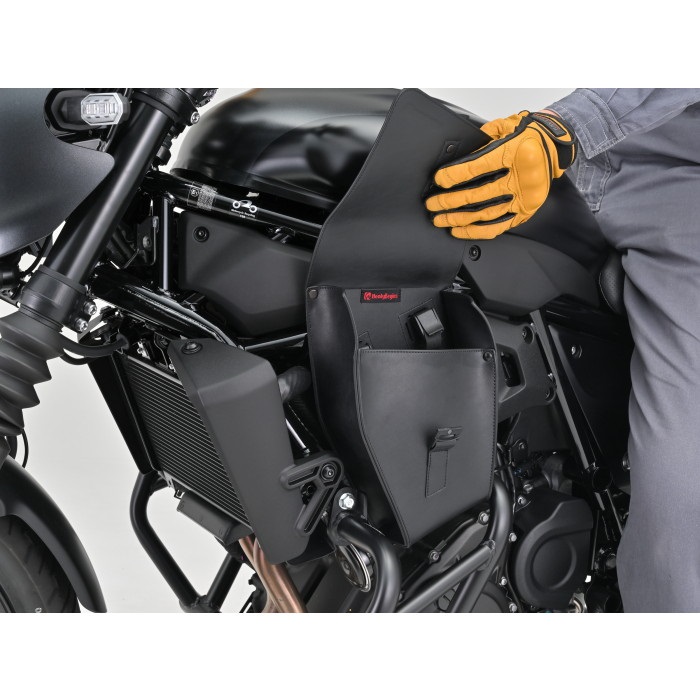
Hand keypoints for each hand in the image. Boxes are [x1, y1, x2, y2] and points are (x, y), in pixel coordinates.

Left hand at [425, 111, 576, 238]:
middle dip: (451, 201)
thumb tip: (457, 157)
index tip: (439, 180)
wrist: (555, 145)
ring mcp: (525, 197)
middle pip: (480, 194)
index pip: (481, 166)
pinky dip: (477, 230)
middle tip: (433, 204)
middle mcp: (523, 177)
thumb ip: (483, 139)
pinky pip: (498, 226)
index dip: (456, 175)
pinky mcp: (526, 210)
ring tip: (441, 219)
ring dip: (459, 219)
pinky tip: (459, 230)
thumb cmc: (528, 135)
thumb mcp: (506, 126)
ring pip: (486, 213)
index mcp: (517, 152)